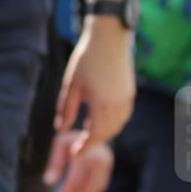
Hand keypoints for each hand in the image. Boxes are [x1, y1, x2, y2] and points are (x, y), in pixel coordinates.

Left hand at [43, 130, 114, 191]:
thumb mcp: (60, 145)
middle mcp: (100, 159)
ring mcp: (106, 164)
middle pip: (88, 186)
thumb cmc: (72, 139)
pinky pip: (100, 187)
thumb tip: (48, 182)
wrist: (93, 129)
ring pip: (96, 189)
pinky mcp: (108, 169)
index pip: (76, 179)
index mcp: (86, 152)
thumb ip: (55, 163)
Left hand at [55, 17, 135, 155]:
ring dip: (103, 133)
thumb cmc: (86, 59)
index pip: (95, 134)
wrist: (109, 37)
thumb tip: (60, 130)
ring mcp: (127, 98)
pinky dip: (112, 123)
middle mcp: (118, 103)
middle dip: (93, 142)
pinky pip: (123, 116)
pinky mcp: (130, 92)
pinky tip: (98, 120)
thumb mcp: (71, 85)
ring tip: (87, 133)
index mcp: (102, 103)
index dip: (85, 147)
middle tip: (78, 147)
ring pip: (117, 126)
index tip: (75, 154)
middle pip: (107, 133)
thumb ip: (66, 110)